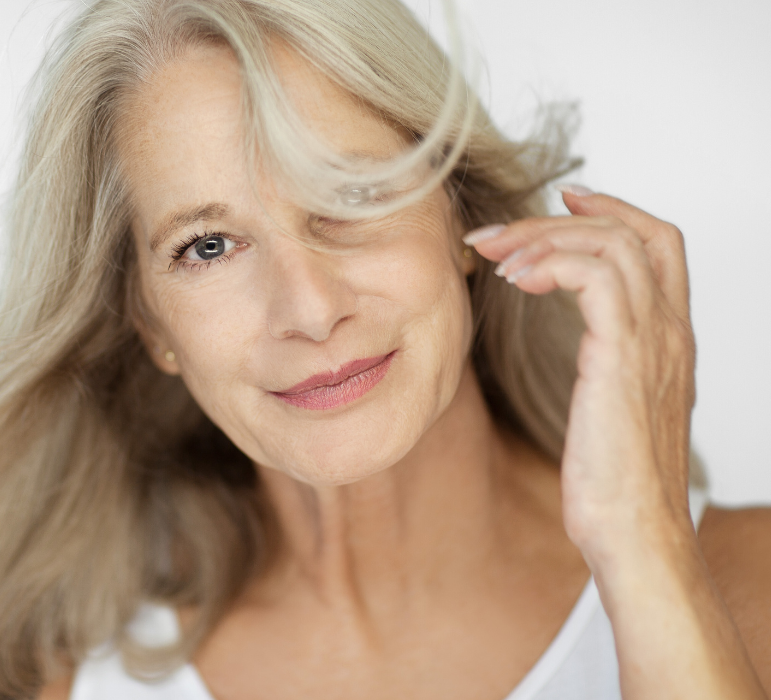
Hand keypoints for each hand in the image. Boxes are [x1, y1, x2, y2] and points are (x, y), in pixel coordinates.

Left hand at [464, 187, 767, 698]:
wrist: (633, 534)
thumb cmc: (613, 483)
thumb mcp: (612, 409)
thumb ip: (608, 365)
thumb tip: (578, 345)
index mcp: (669, 338)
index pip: (659, 243)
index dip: (613, 207)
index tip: (562, 196)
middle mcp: (670, 332)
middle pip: (632, 232)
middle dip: (557, 217)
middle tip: (496, 232)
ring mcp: (653, 343)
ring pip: (613, 245)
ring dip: (544, 236)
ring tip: (494, 255)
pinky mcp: (623, 360)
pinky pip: (597, 277)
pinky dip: (553, 263)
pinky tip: (514, 281)